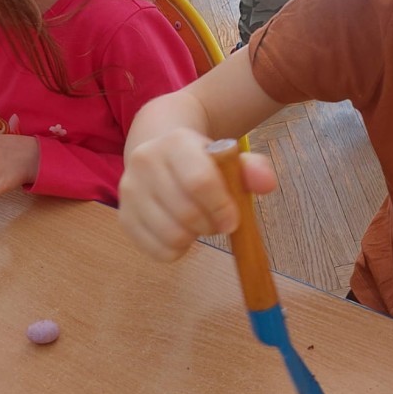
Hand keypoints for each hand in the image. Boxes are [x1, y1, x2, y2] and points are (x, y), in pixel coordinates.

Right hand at [118, 128, 277, 261]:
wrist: (159, 148)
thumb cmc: (202, 160)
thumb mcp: (229, 158)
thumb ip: (252, 169)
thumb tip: (267, 184)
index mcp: (176, 142)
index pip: (199, 181)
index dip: (221, 207)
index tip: (233, 219)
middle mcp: (145, 161)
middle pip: (186, 213)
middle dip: (210, 225)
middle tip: (216, 221)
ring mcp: (129, 190)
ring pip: (171, 235)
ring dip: (193, 238)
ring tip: (197, 224)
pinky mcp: (124, 217)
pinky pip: (156, 251)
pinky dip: (176, 250)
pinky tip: (181, 233)